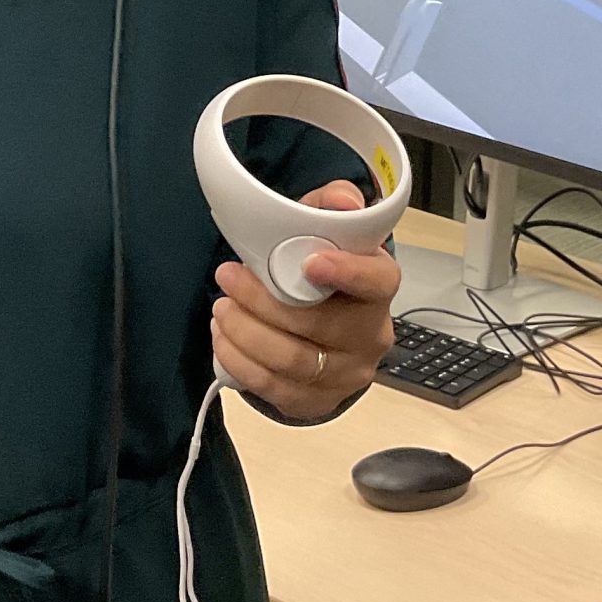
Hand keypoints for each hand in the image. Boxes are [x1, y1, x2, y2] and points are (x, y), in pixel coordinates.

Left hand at [211, 179, 399, 420]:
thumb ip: (332, 205)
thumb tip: (345, 200)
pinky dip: (240, 361)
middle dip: (263, 301)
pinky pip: (274, 389)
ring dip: (245, 332)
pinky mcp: (319, 401)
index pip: (378, 281)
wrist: (322, 317)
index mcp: (379, 287)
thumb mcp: (326, 228)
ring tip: (221, 308)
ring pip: (291, 361)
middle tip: (228, 277)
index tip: (310, 263)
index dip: (348, 272)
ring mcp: (348, 374)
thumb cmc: (321, 267)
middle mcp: (372, 335)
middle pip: (319, 325)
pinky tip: (224, 337)